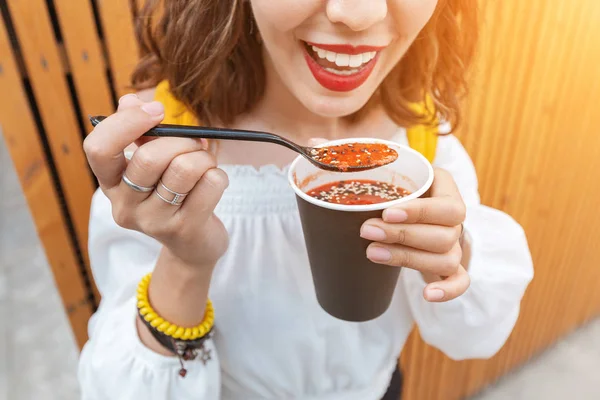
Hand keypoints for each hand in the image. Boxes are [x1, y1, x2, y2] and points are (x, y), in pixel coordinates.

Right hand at [83, 94, 229, 267]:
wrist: (194, 245)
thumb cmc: (173, 193)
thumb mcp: (153, 163)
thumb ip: (141, 131)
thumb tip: (129, 101)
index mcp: (110, 182)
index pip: (98, 148)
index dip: (127, 122)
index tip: (156, 111)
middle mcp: (124, 206)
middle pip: (150, 158)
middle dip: (182, 141)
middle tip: (195, 142)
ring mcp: (153, 222)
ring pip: (184, 169)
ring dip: (203, 157)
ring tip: (204, 164)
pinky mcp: (185, 229)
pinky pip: (211, 184)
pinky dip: (218, 175)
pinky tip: (212, 184)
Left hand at [360, 168, 468, 301]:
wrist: (411, 208)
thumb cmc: (397, 187)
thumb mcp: (390, 172)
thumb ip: (368, 165)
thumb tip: (326, 151)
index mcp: (446, 191)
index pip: (447, 207)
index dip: (420, 212)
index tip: (386, 213)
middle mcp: (454, 220)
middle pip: (444, 235)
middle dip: (402, 235)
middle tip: (367, 231)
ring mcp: (454, 245)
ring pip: (446, 259)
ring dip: (408, 259)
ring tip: (372, 253)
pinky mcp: (450, 267)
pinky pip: (459, 281)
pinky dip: (447, 290)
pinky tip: (428, 295)